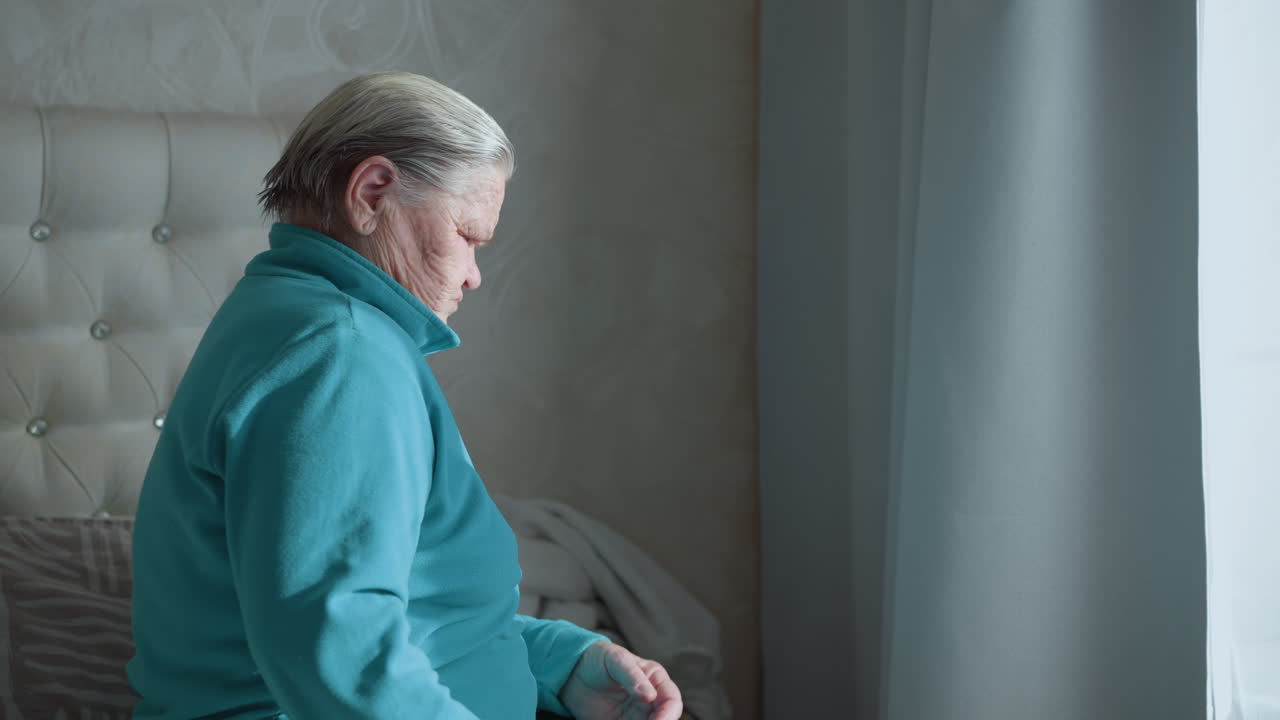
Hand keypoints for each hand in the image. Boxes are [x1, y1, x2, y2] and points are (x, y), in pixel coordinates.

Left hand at [560, 641, 682, 719]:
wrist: (573, 672)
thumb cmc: (599, 658)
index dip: (668, 713)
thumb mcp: (615, 660)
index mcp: (655, 679)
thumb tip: (650, 696)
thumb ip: (632, 675)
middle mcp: (651, 700)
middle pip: (664, 719)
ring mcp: (637, 715)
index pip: (671, 699)